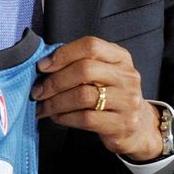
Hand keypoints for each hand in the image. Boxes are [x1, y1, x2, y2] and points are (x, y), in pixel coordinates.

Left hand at [31, 37, 162, 160]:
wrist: (136, 127)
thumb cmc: (109, 95)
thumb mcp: (102, 73)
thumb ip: (79, 64)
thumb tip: (43, 64)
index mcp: (120, 57)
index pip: (91, 46)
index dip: (63, 54)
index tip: (42, 66)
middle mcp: (127, 76)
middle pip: (85, 70)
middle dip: (55, 81)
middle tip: (37, 92)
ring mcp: (128, 101)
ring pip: (83, 96)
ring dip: (56, 102)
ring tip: (42, 107)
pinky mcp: (122, 124)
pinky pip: (86, 118)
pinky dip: (65, 117)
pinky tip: (57, 117)